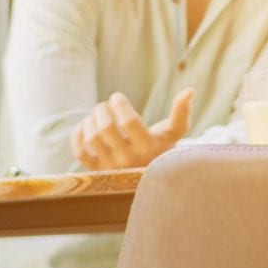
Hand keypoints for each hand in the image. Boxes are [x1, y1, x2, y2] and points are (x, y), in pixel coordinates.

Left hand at [72, 88, 192, 170]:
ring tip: (96, 114)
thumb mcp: (173, 133)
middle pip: (106, 129)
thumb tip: (190, 90)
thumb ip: (181, 113)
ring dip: (89, 121)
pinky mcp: (96, 170)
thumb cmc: (161, 148)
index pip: (129, 122)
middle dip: (101, 110)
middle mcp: (128, 159)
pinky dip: (77, 136)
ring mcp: (110, 166)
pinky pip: (79, 152)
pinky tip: (84, 126)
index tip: (117, 97)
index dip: (119, 105)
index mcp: (148, 147)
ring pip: (92, 139)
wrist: (147, 176)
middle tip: (104, 105)